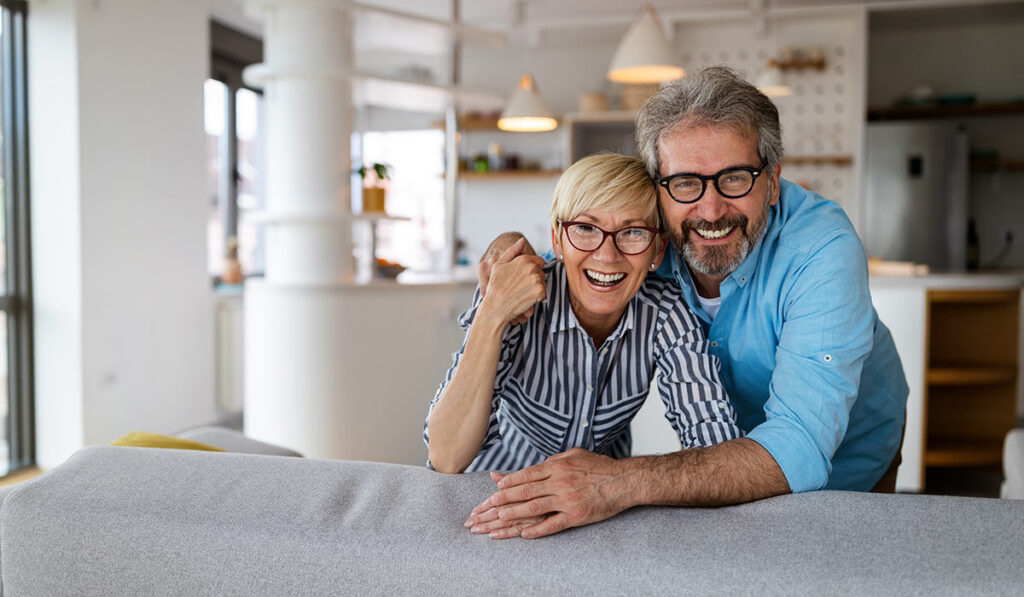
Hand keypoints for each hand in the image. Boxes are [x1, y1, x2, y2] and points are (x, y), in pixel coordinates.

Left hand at [464, 448, 632, 538]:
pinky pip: (552, 524)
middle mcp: (560, 482)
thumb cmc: (600, 466)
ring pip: (534, 507)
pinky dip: (536, 530)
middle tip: (489, 504)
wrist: (624, 481)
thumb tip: (539, 464)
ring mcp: (567, 500)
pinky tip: (524, 534)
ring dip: (514, 513)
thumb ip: (555, 459)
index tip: (497, 487)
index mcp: (558, 466)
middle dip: (504, 498)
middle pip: (526, 490)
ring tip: (498, 518)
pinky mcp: (576, 515)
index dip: (510, 481)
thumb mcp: (575, 454)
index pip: (527, 474)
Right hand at [478, 238, 544, 326]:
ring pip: (543, 282)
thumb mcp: (499, 265)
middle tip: (520, 287)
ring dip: (536, 288)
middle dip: (534, 278)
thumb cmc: (495, 286)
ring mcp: (537, 280)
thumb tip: (522, 240)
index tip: (523, 277)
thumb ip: (513, 251)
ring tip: (522, 293)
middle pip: (542, 272)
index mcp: (524, 259)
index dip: (532, 269)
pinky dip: (537, 298)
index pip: (539, 261)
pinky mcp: (540, 292)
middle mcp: (532, 267)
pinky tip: (525, 299)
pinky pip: (544, 293)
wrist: (496, 307)